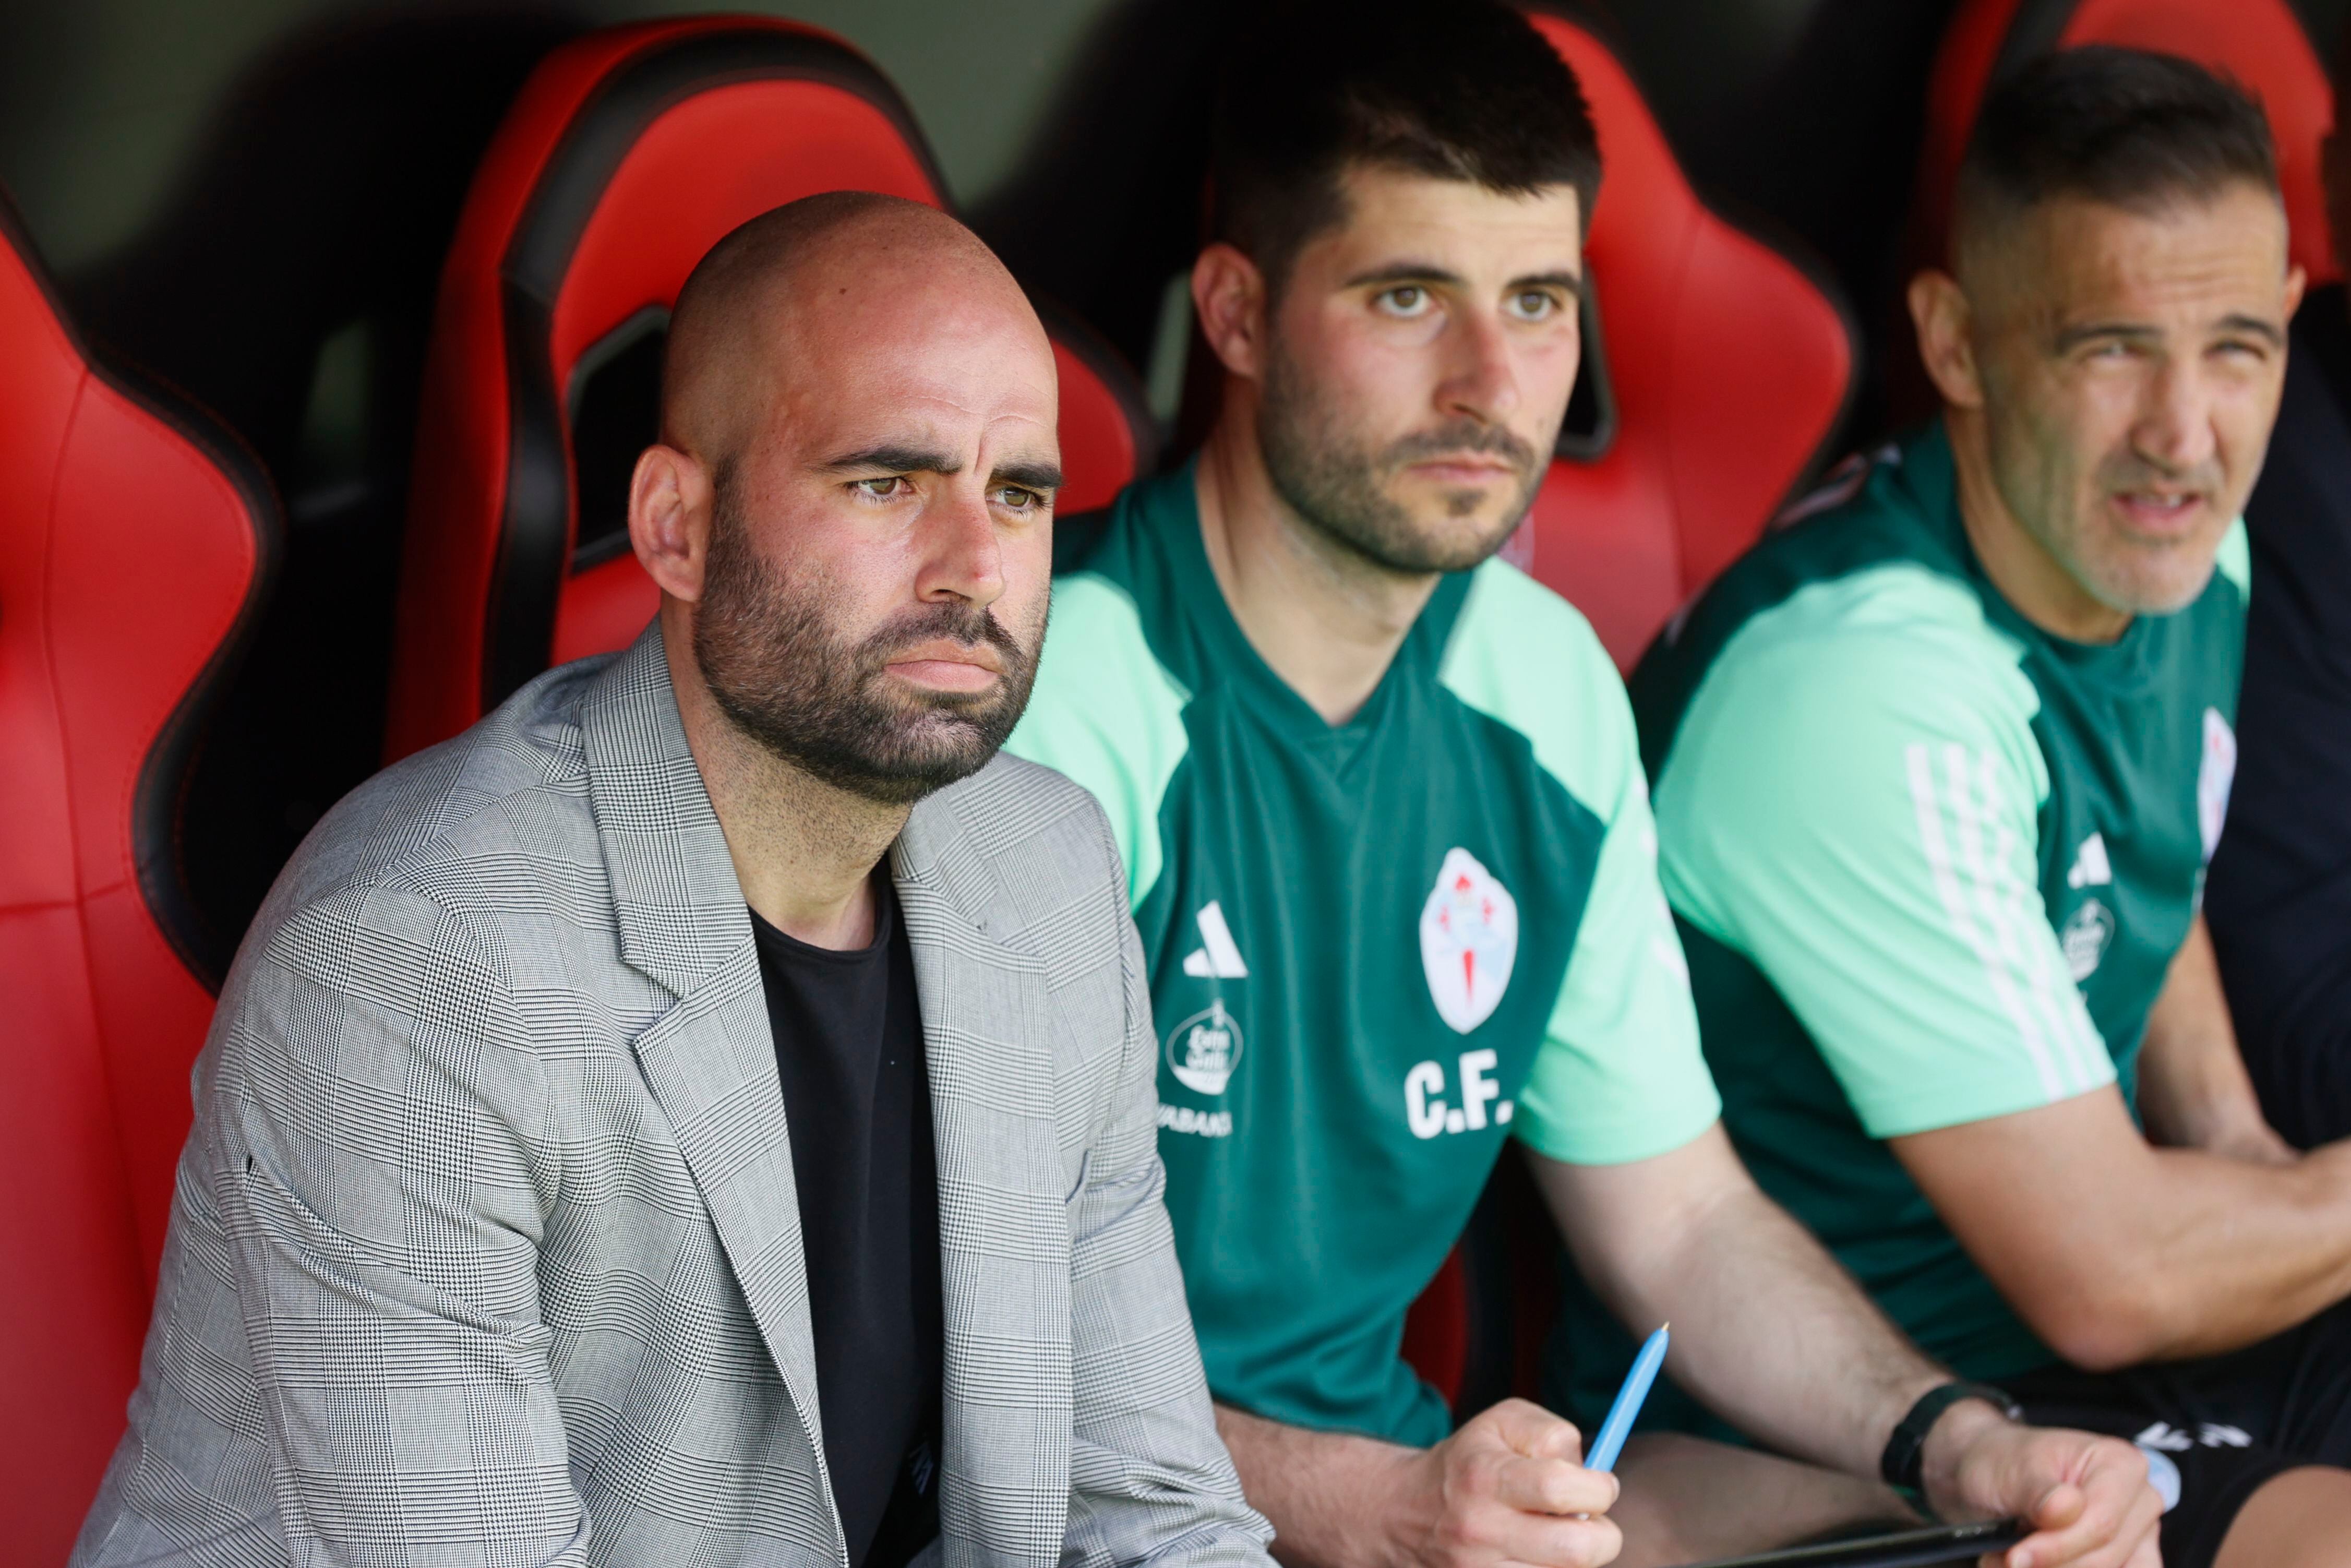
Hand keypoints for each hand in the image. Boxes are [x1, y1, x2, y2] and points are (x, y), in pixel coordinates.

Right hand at [1386, 1399, 1622, 1567]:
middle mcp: (1481, 1530)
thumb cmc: (1469, 1461)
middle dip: (1604, 1536)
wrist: (1404, 1511)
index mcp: (1486, 1477)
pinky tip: (1537, 1555)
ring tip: (1553, 1537)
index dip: (1599, 1488)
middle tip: (1593, 1522)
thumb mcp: (1503, 1423)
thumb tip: (1591, 1473)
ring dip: (1574, 1559)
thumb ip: (1552, 1435)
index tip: (1602, 1484)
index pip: (1560, 1488)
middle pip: (1575, 1550)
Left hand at [1920, 1401, 2160, 1567]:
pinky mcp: (2131, 1560)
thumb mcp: (2010, 1471)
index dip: (2058, 1547)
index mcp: (2120, 1464)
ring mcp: (2140, 1535)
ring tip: (2017, 1559)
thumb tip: (2067, 1507)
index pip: (2102, 1524)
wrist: (1990, 1476)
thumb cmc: (2004, 1465)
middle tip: (2008, 1558)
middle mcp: (2140, 1500)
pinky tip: (2039, 1564)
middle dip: (2050, 1565)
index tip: (2015, 1557)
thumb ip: (2037, 1492)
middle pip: (2105, 1557)